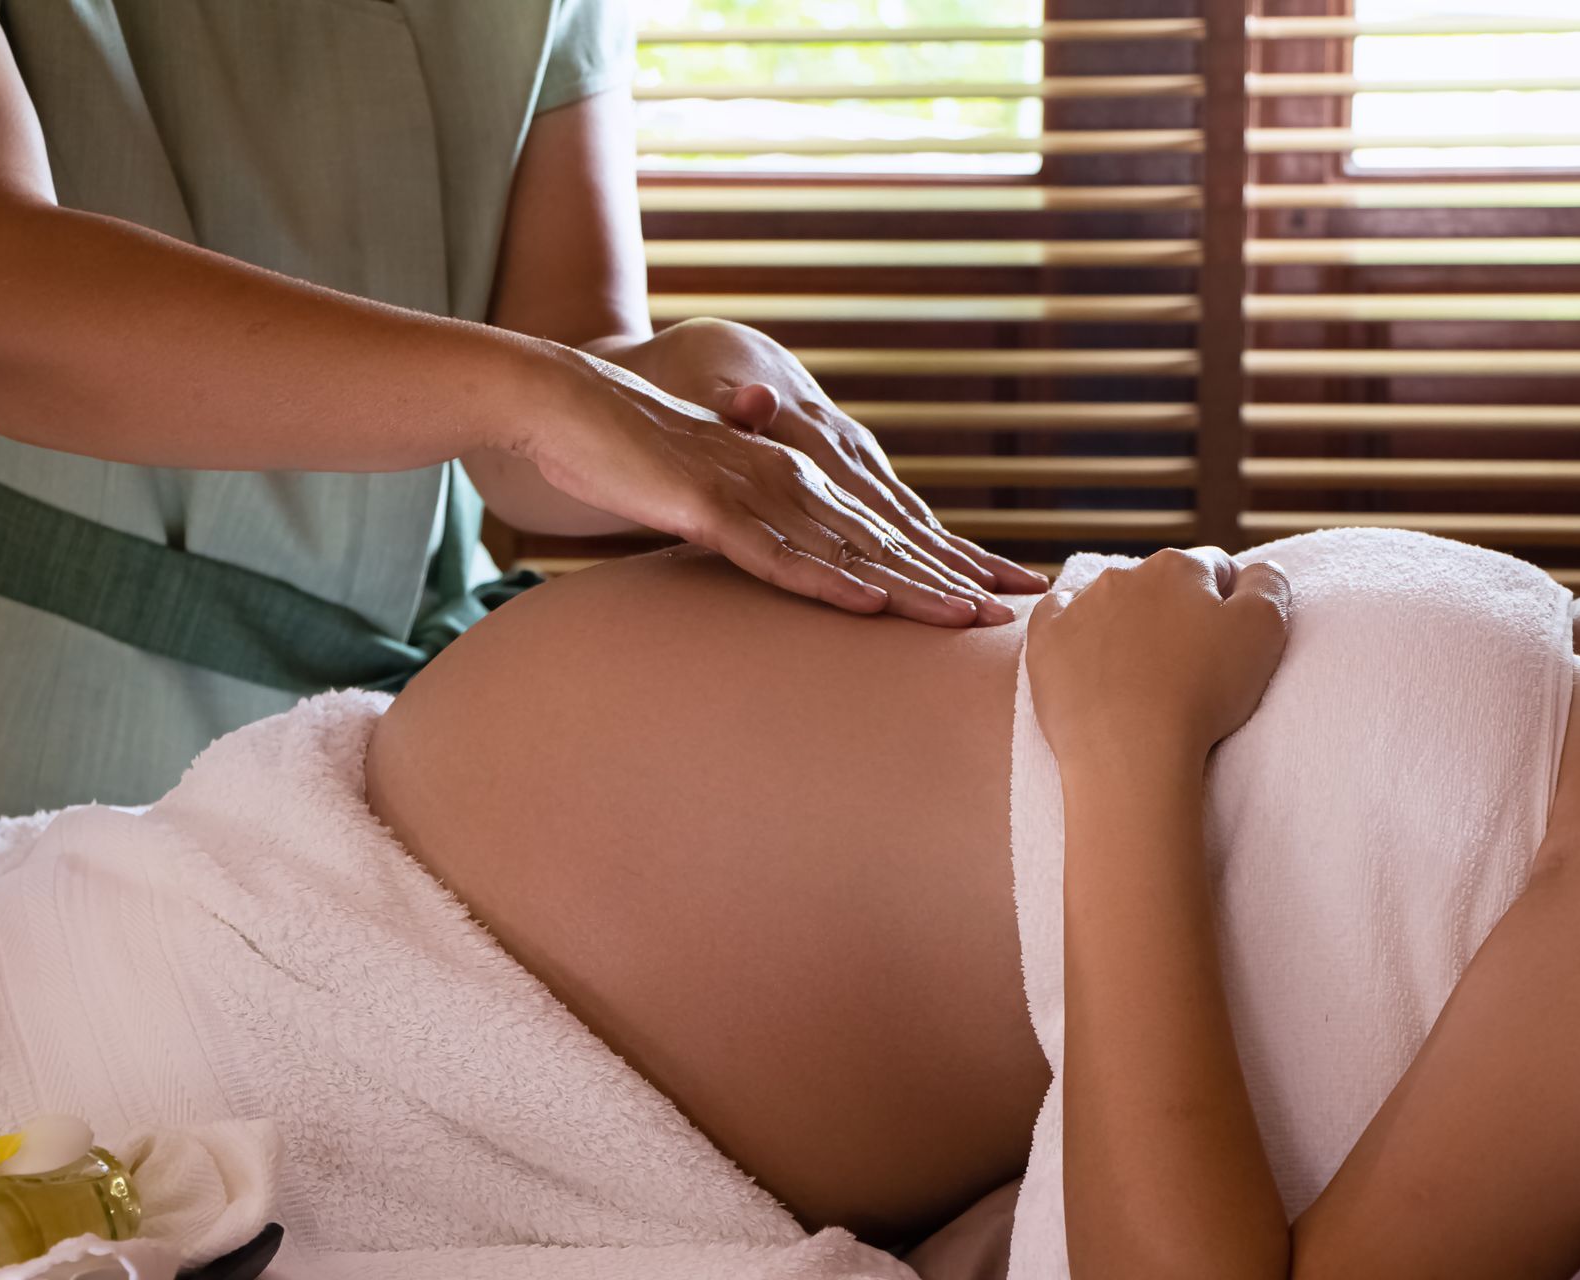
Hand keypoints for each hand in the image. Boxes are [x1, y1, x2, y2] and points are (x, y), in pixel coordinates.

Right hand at [586, 318, 1049, 596]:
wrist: (560, 404)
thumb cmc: (634, 453)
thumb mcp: (712, 493)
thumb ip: (759, 520)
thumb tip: (798, 557)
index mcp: (799, 474)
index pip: (888, 526)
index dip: (948, 560)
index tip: (1003, 591)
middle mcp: (791, 476)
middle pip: (886, 539)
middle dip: (954, 576)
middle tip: (1019, 611)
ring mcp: (751, 490)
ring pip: (845, 549)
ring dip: (908, 588)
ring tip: (969, 618)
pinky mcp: (705, 506)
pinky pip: (771, 553)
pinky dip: (820, 581)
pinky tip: (864, 605)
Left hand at [1026, 548, 1290, 765]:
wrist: (1130, 750)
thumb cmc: (1202, 693)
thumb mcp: (1264, 631)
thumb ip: (1268, 586)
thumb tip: (1257, 568)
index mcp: (1178, 567)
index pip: (1213, 569)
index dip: (1225, 602)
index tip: (1224, 640)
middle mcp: (1124, 574)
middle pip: (1160, 585)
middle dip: (1174, 611)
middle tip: (1185, 662)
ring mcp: (1078, 605)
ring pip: (1110, 601)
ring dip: (1126, 622)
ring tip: (1138, 671)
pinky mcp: (1045, 638)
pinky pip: (1058, 618)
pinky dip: (1074, 631)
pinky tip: (1087, 656)